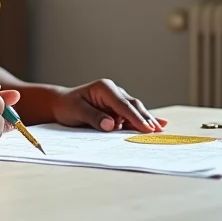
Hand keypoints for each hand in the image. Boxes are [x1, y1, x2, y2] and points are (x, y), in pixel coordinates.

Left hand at [51, 79, 167, 133]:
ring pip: (136, 110)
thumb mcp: (76, 111)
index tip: (146, 129)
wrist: (61, 104)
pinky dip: (143, 120)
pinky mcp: (118, 108)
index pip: (123, 105)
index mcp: (105, 88)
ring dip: (146, 120)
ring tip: (159, 131)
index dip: (135, 117)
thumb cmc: (67, 106)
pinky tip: (160, 124)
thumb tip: (112, 125)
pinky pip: (132, 115)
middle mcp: (114, 91)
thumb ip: (94, 117)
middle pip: (133, 106)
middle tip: (156, 132)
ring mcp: (117, 99)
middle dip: (145, 119)